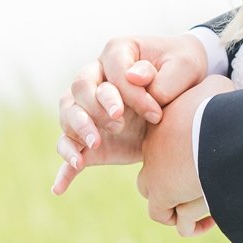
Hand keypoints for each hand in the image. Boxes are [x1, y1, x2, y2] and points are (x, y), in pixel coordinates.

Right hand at [53, 33, 211, 194]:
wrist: (182, 88)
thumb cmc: (181, 70)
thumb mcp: (183, 66)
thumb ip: (159, 74)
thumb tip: (133, 77)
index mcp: (116, 54)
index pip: (112, 73)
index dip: (130, 93)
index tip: (155, 112)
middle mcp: (95, 78)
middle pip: (80, 89)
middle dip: (96, 107)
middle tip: (119, 122)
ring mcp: (88, 108)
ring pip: (68, 115)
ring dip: (78, 129)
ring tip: (95, 145)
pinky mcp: (90, 136)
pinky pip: (69, 151)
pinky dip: (63, 170)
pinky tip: (59, 188)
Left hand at [138, 75, 235, 232]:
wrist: (222, 128)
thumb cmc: (225, 106)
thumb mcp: (215, 88)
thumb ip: (206, 95)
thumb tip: (212, 101)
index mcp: (163, 122)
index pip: (164, 145)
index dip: (184, 158)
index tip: (208, 162)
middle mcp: (153, 147)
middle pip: (154, 175)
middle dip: (178, 186)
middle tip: (205, 187)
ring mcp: (155, 171)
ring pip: (160, 200)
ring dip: (184, 208)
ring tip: (210, 206)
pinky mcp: (163, 194)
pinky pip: (175, 219)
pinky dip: (192, 225)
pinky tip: (210, 221)